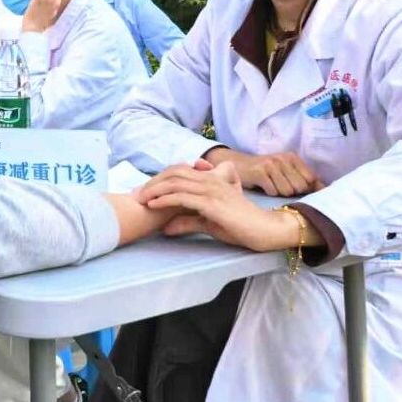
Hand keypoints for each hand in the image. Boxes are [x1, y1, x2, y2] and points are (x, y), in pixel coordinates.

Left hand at [136, 161, 299, 251]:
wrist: (265, 230)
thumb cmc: (241, 226)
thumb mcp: (208, 223)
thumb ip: (188, 221)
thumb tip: (165, 228)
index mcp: (211, 181)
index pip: (179, 171)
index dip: (160, 179)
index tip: (144, 191)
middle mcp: (210, 181)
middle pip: (174, 173)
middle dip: (152, 183)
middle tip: (136, 194)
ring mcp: (211, 190)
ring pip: (175, 183)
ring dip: (154, 190)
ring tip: (140, 198)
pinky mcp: (212, 203)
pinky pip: (182, 197)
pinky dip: (165, 199)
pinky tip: (153, 205)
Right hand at [205, 147, 320, 196]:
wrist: (238, 164)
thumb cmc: (264, 171)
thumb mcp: (284, 169)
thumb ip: (303, 178)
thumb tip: (324, 189)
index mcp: (292, 157)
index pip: (311, 179)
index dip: (309, 190)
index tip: (304, 195)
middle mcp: (283, 159)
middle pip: (300, 187)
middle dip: (293, 193)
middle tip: (281, 189)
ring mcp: (271, 165)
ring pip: (287, 191)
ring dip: (279, 194)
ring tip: (272, 187)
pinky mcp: (259, 172)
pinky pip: (273, 191)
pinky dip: (268, 193)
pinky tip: (263, 187)